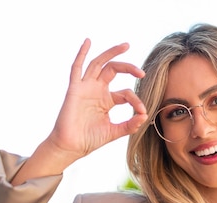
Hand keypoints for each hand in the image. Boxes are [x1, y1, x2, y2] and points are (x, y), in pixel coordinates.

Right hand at [47, 39, 147, 159]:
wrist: (71, 147)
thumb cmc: (89, 139)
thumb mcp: (114, 132)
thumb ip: (129, 125)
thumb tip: (145, 116)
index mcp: (107, 100)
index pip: (126, 92)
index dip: (136, 100)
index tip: (142, 111)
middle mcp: (97, 90)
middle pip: (113, 70)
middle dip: (128, 67)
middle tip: (141, 72)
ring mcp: (85, 88)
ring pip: (99, 63)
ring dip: (111, 53)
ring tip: (125, 46)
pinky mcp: (74, 89)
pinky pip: (76, 68)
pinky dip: (81, 54)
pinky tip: (87, 42)